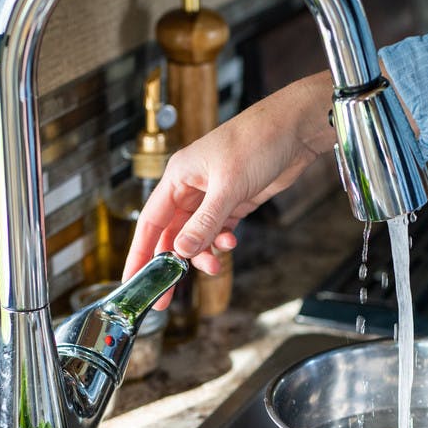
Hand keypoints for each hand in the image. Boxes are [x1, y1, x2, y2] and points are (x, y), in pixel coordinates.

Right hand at [123, 71, 335, 284]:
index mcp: (179, 177)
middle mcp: (191, 187)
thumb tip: (182, 252)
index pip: (151, 222)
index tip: (132, 280)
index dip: (140, 254)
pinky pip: (217, 230)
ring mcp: (212, 195)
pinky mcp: (233, 201)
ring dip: (203, 253)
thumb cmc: (257, 142)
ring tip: (215, 265)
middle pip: (172, 234)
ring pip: (196, 236)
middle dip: (172, 264)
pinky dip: (220, 241)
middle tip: (167, 297)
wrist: (295, 130)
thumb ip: (205, 223)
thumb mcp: (228, 187)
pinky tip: (230, 241)